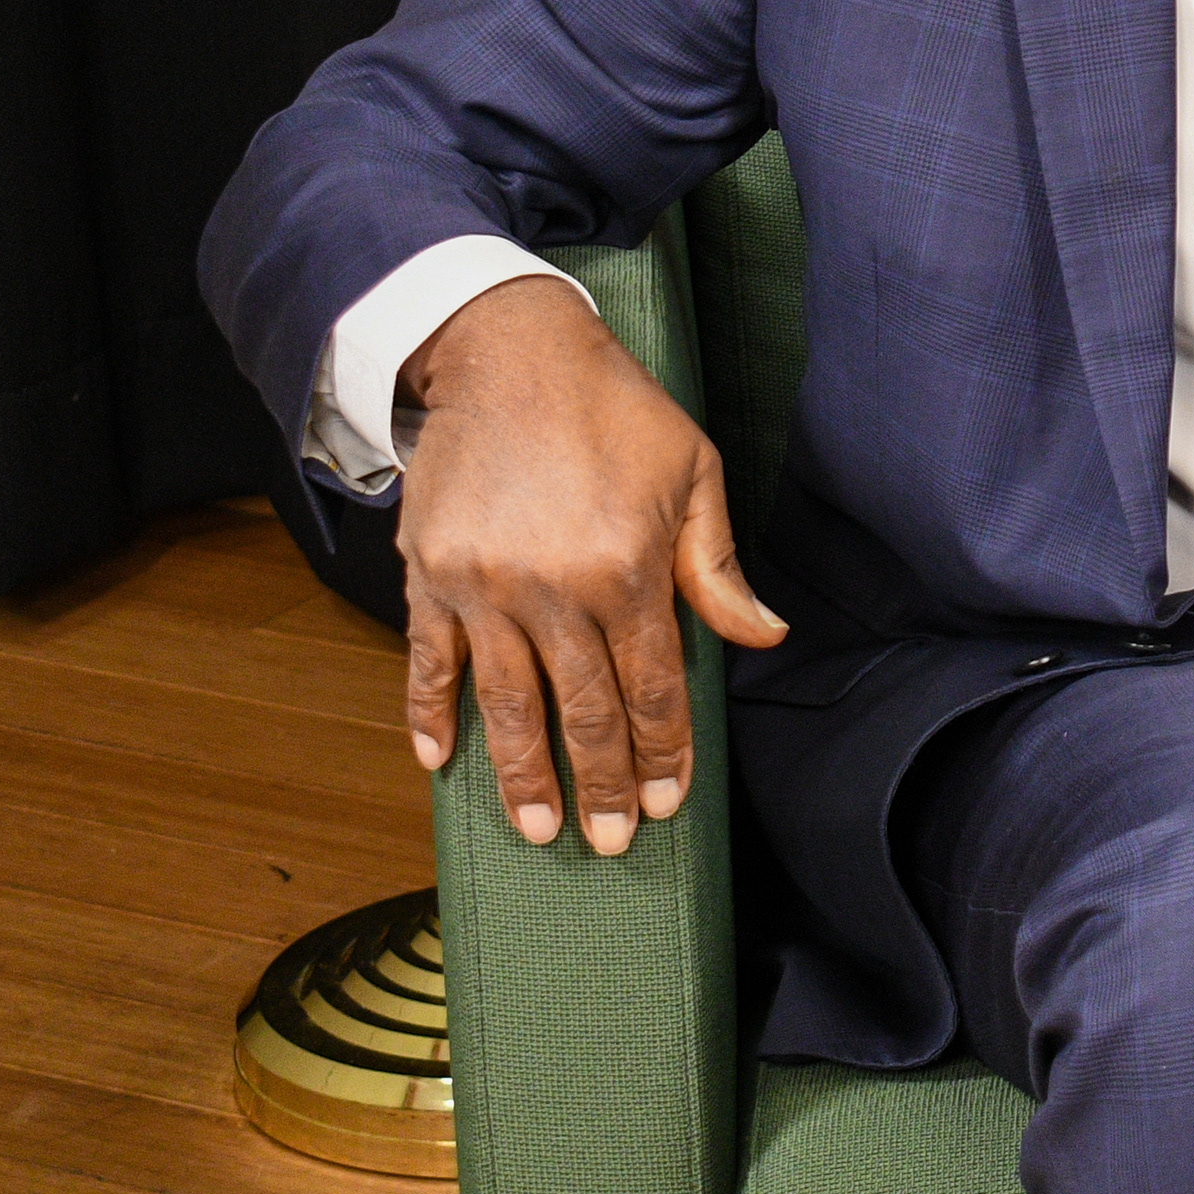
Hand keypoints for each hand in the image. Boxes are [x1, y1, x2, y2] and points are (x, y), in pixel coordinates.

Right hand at [395, 275, 784, 851]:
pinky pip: (429, 661)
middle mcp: (553, 589)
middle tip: (612, 842)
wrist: (511, 352)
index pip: (651, 686)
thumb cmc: (616, 409)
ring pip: (510, 705)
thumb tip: (763, 638)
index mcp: (626, 568)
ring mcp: (484, 587)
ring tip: (542, 829)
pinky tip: (437, 762)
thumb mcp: (693, 473)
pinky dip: (430, 714)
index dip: (662, 751)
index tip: (667, 802)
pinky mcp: (431, 575)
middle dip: (603, 783)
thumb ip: (717, 568)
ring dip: (524, 776)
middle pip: (583, 711)